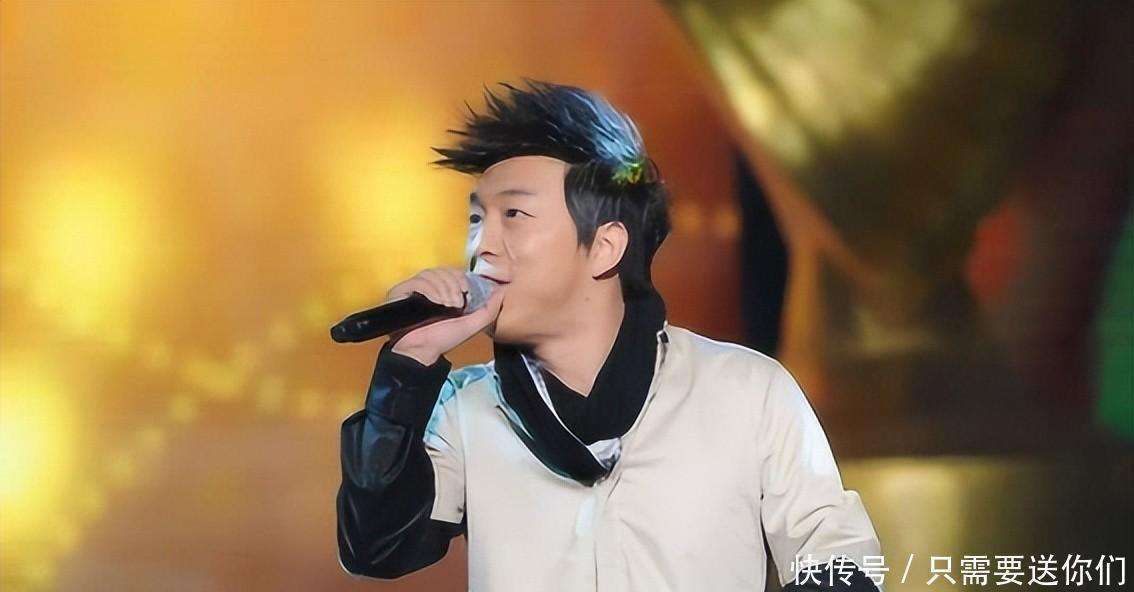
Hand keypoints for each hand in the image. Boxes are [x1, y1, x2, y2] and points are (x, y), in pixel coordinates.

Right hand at [384, 267, 504, 364]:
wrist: (422, 351)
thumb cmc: (444, 339)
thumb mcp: (473, 325)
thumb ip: (490, 309)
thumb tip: (503, 290)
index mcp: (443, 292)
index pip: (453, 272)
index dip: (461, 278)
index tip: (466, 293)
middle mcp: (428, 288)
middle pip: (443, 270)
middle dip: (454, 284)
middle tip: (456, 303)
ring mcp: (413, 289)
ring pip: (431, 274)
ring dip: (443, 288)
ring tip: (447, 306)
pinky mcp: (400, 292)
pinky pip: (418, 281)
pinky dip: (430, 290)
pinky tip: (436, 303)